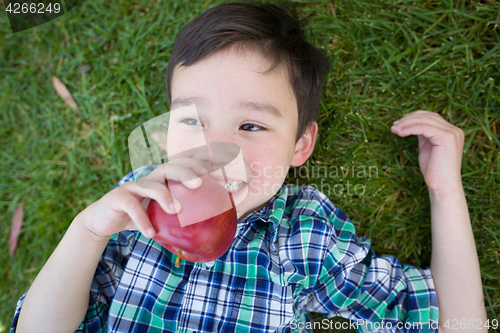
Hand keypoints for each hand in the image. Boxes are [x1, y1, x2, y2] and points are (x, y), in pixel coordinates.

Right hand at [77, 157, 208, 238]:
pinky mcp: (118, 197)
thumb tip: (205, 230)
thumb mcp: (158, 216)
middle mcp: (147, 180)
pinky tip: (151, 233)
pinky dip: (142, 220)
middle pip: (167, 167)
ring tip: (177, 210)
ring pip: (150, 184)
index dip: (194, 164)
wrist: (102, 223)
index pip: (178, 166)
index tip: (211, 170)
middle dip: (184, 172)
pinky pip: (132, 206)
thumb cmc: (136, 219)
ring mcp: (132, 187)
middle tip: (199, 184)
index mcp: (159, 181)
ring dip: (165, 196)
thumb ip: (176, 218)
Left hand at [390, 110, 464, 194]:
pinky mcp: (447, 137)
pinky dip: (410, 128)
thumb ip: (423, 135)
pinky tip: (400, 133)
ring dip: (406, 123)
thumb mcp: (426, 148)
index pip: (431, 117)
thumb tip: (410, 124)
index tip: (398, 123)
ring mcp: (452, 133)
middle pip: (428, 116)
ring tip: (394, 130)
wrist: (442, 187)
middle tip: (393, 126)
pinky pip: (424, 127)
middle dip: (408, 119)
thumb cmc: (433, 171)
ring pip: (425, 120)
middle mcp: (454, 130)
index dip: (413, 117)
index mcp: (451, 132)